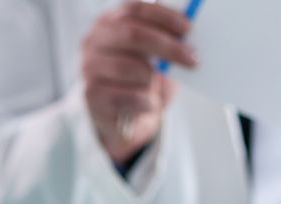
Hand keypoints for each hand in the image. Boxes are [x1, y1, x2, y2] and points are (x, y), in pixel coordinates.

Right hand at [82, 1, 197, 165]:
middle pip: (132, 34)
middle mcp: (93, 41)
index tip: (188, 29)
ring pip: (130, 68)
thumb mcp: (152, 52)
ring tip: (156, 87)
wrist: (124, 116)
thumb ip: (164, 36)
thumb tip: (188, 31)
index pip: (134, 9)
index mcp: (108, 21)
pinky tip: (148, 104)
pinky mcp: (90, 94)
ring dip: (152, 79)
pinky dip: (144, 101)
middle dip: (167, 46)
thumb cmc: (141, 77)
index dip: (163, 16)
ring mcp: (88, 67)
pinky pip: (125, 96)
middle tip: (192, 58)